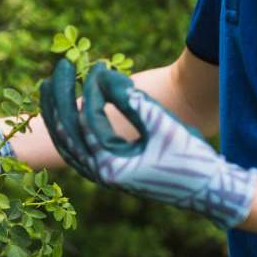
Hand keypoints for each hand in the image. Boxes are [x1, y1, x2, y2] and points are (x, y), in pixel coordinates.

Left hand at [40, 59, 256, 227]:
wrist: (208, 191)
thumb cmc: (191, 159)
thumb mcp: (164, 127)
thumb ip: (133, 101)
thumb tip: (103, 75)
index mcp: (111, 167)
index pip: (89, 120)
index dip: (94, 89)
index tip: (101, 65)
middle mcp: (98, 174)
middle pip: (65, 130)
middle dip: (60, 96)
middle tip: (61, 64)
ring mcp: (99, 174)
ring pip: (64, 141)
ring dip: (54, 111)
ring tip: (47, 83)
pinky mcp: (104, 171)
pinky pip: (74, 148)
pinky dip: (65, 127)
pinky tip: (61, 109)